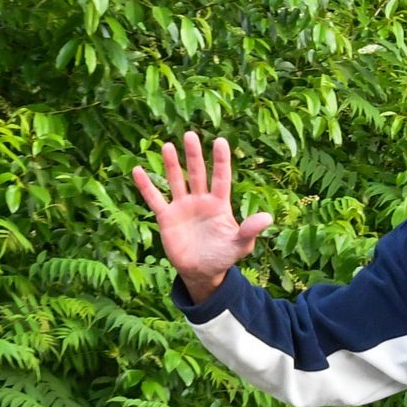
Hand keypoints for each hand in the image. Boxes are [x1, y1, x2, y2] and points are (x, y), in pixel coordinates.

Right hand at [131, 132, 272, 302]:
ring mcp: (182, 207)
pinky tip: (138, 170)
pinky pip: (154, 199)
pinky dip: (146, 186)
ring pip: (176, 181)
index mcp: (220, 204)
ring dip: (172, 164)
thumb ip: (250, 230)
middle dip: (194, 155)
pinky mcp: (166, 218)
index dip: (221, 160)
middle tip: (190, 134)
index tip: (220, 141)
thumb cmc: (223, 256)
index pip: (221, 178)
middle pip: (197, 173)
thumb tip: (268, 217)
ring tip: (168, 145)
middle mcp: (200, 201)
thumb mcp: (240, 244)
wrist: (201, 272)